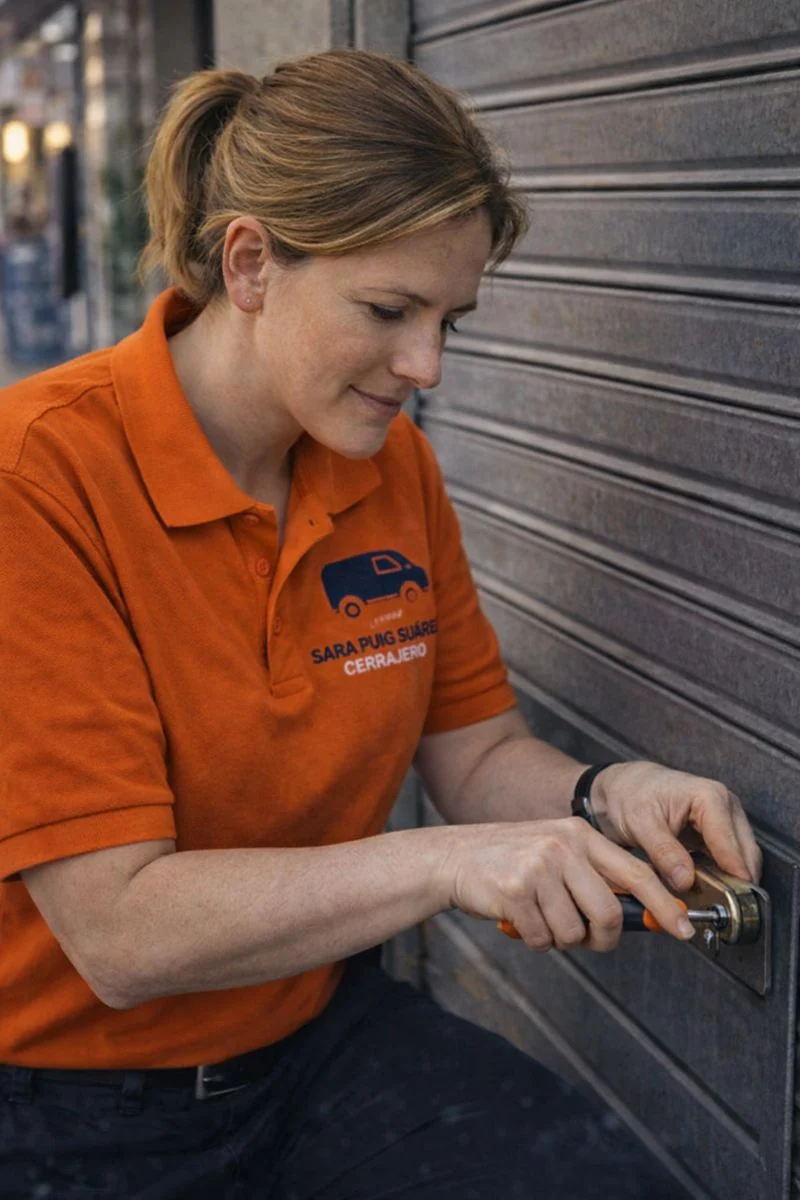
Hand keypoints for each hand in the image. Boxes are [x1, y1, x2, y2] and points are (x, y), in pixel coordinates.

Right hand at [438, 818, 697, 953]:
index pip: (637, 874)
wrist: (452, 858)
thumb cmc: (509, 862)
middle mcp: (563, 846)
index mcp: (580, 834)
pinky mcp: (516, 890)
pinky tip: (519, 919)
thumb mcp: (556, 853)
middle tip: (585, 939)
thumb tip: (643, 915)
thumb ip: (594, 877)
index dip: (664, 906)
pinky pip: (544, 939)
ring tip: (539, 917)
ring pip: (575, 932)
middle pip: (610, 914)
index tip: (683, 929)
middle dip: (601, 938)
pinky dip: (534, 940)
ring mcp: (539, 866)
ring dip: (559, 938)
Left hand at [591, 762, 761, 891]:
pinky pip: (728, 863)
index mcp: (709, 797)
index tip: (732, 902)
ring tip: (712, 905)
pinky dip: (721, 879)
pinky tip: (706, 892)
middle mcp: (724, 807)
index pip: (730, 844)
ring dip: (730, 883)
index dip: (733, 875)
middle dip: (736, 884)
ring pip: (740, 861)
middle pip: (745, 855)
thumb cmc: (630, 793)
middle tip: (721, 911)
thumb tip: (686, 881)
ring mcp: (724, 821)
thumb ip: (664, 851)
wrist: (623, 786)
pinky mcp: (718, 836)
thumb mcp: (640, 821)